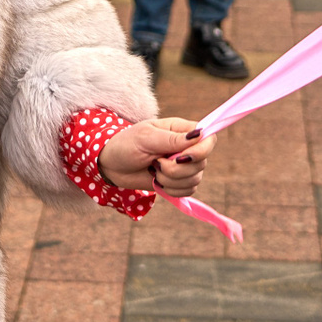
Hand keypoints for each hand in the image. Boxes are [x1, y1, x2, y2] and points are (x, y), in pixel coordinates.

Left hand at [99, 117, 214, 196]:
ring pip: (195, 179)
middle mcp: (187, 147)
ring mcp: (184, 166)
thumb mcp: (146, 138)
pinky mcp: (178, 181)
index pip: (209, 138)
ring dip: (171, 180)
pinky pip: (188, 190)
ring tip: (154, 170)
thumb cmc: (126, 144)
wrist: (113, 165)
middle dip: (176, 169)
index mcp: (181, 130)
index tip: (182, 158)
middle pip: (201, 163)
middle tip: (156, 163)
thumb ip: (172, 139)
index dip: (202, 150)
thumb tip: (198, 134)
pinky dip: (171, 190)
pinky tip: (157, 181)